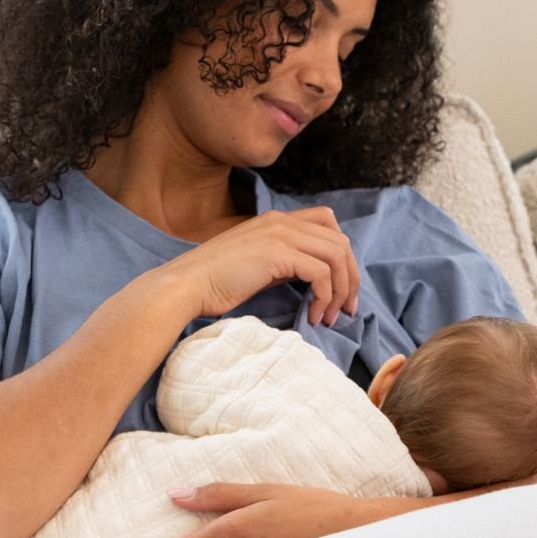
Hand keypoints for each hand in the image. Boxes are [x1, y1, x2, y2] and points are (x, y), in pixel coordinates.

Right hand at [159, 207, 359, 327]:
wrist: (186, 285)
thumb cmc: (215, 283)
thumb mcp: (258, 266)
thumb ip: (285, 263)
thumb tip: (315, 280)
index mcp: (277, 221)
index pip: (329, 224)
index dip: (343, 257)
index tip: (340, 290)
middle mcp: (282, 221)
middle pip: (340, 242)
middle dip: (350, 278)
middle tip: (345, 309)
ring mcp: (280, 234)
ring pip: (336, 256)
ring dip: (339, 291)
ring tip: (329, 317)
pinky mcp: (277, 253)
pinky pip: (321, 272)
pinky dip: (324, 297)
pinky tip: (312, 315)